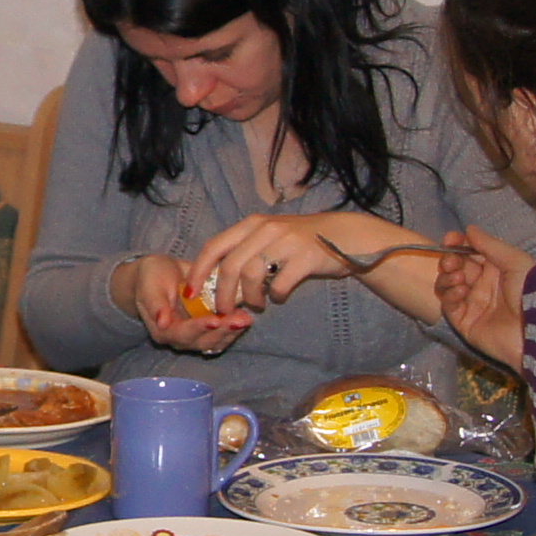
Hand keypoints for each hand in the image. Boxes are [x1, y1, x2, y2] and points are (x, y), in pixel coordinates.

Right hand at [116, 252, 256, 355]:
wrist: (159, 275)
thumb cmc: (153, 278)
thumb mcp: (151, 285)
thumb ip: (156, 304)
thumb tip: (162, 322)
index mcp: (163, 330)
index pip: (183, 334)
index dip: (200, 328)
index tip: (215, 319)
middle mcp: (179, 339)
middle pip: (203, 341)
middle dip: (223, 331)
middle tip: (241, 320)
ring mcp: (195, 337)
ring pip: (216, 341)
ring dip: (232, 332)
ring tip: (247, 319)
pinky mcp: (206, 331)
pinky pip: (222, 336)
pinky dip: (234, 329)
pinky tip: (245, 318)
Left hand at [187, 209, 397, 312]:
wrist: (346, 236)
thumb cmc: (303, 241)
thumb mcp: (271, 237)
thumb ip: (246, 251)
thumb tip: (219, 281)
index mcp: (252, 224)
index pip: (214, 246)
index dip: (199, 271)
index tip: (190, 292)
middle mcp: (266, 229)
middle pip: (230, 266)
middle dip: (223, 294)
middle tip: (225, 310)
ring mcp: (286, 241)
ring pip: (252, 275)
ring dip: (250, 297)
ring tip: (258, 304)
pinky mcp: (305, 257)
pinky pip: (280, 284)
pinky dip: (276, 296)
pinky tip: (280, 296)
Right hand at [429, 228, 527, 368]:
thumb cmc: (531, 290)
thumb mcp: (514, 260)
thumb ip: (489, 244)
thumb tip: (469, 229)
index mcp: (496, 269)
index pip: (469, 253)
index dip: (457, 245)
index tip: (449, 240)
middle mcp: (483, 285)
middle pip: (455, 268)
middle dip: (449, 260)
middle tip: (452, 262)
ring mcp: (473, 305)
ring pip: (447, 285)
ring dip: (448, 277)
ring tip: (459, 278)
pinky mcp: (465, 323)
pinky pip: (449, 307)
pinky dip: (450, 295)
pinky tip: (461, 291)